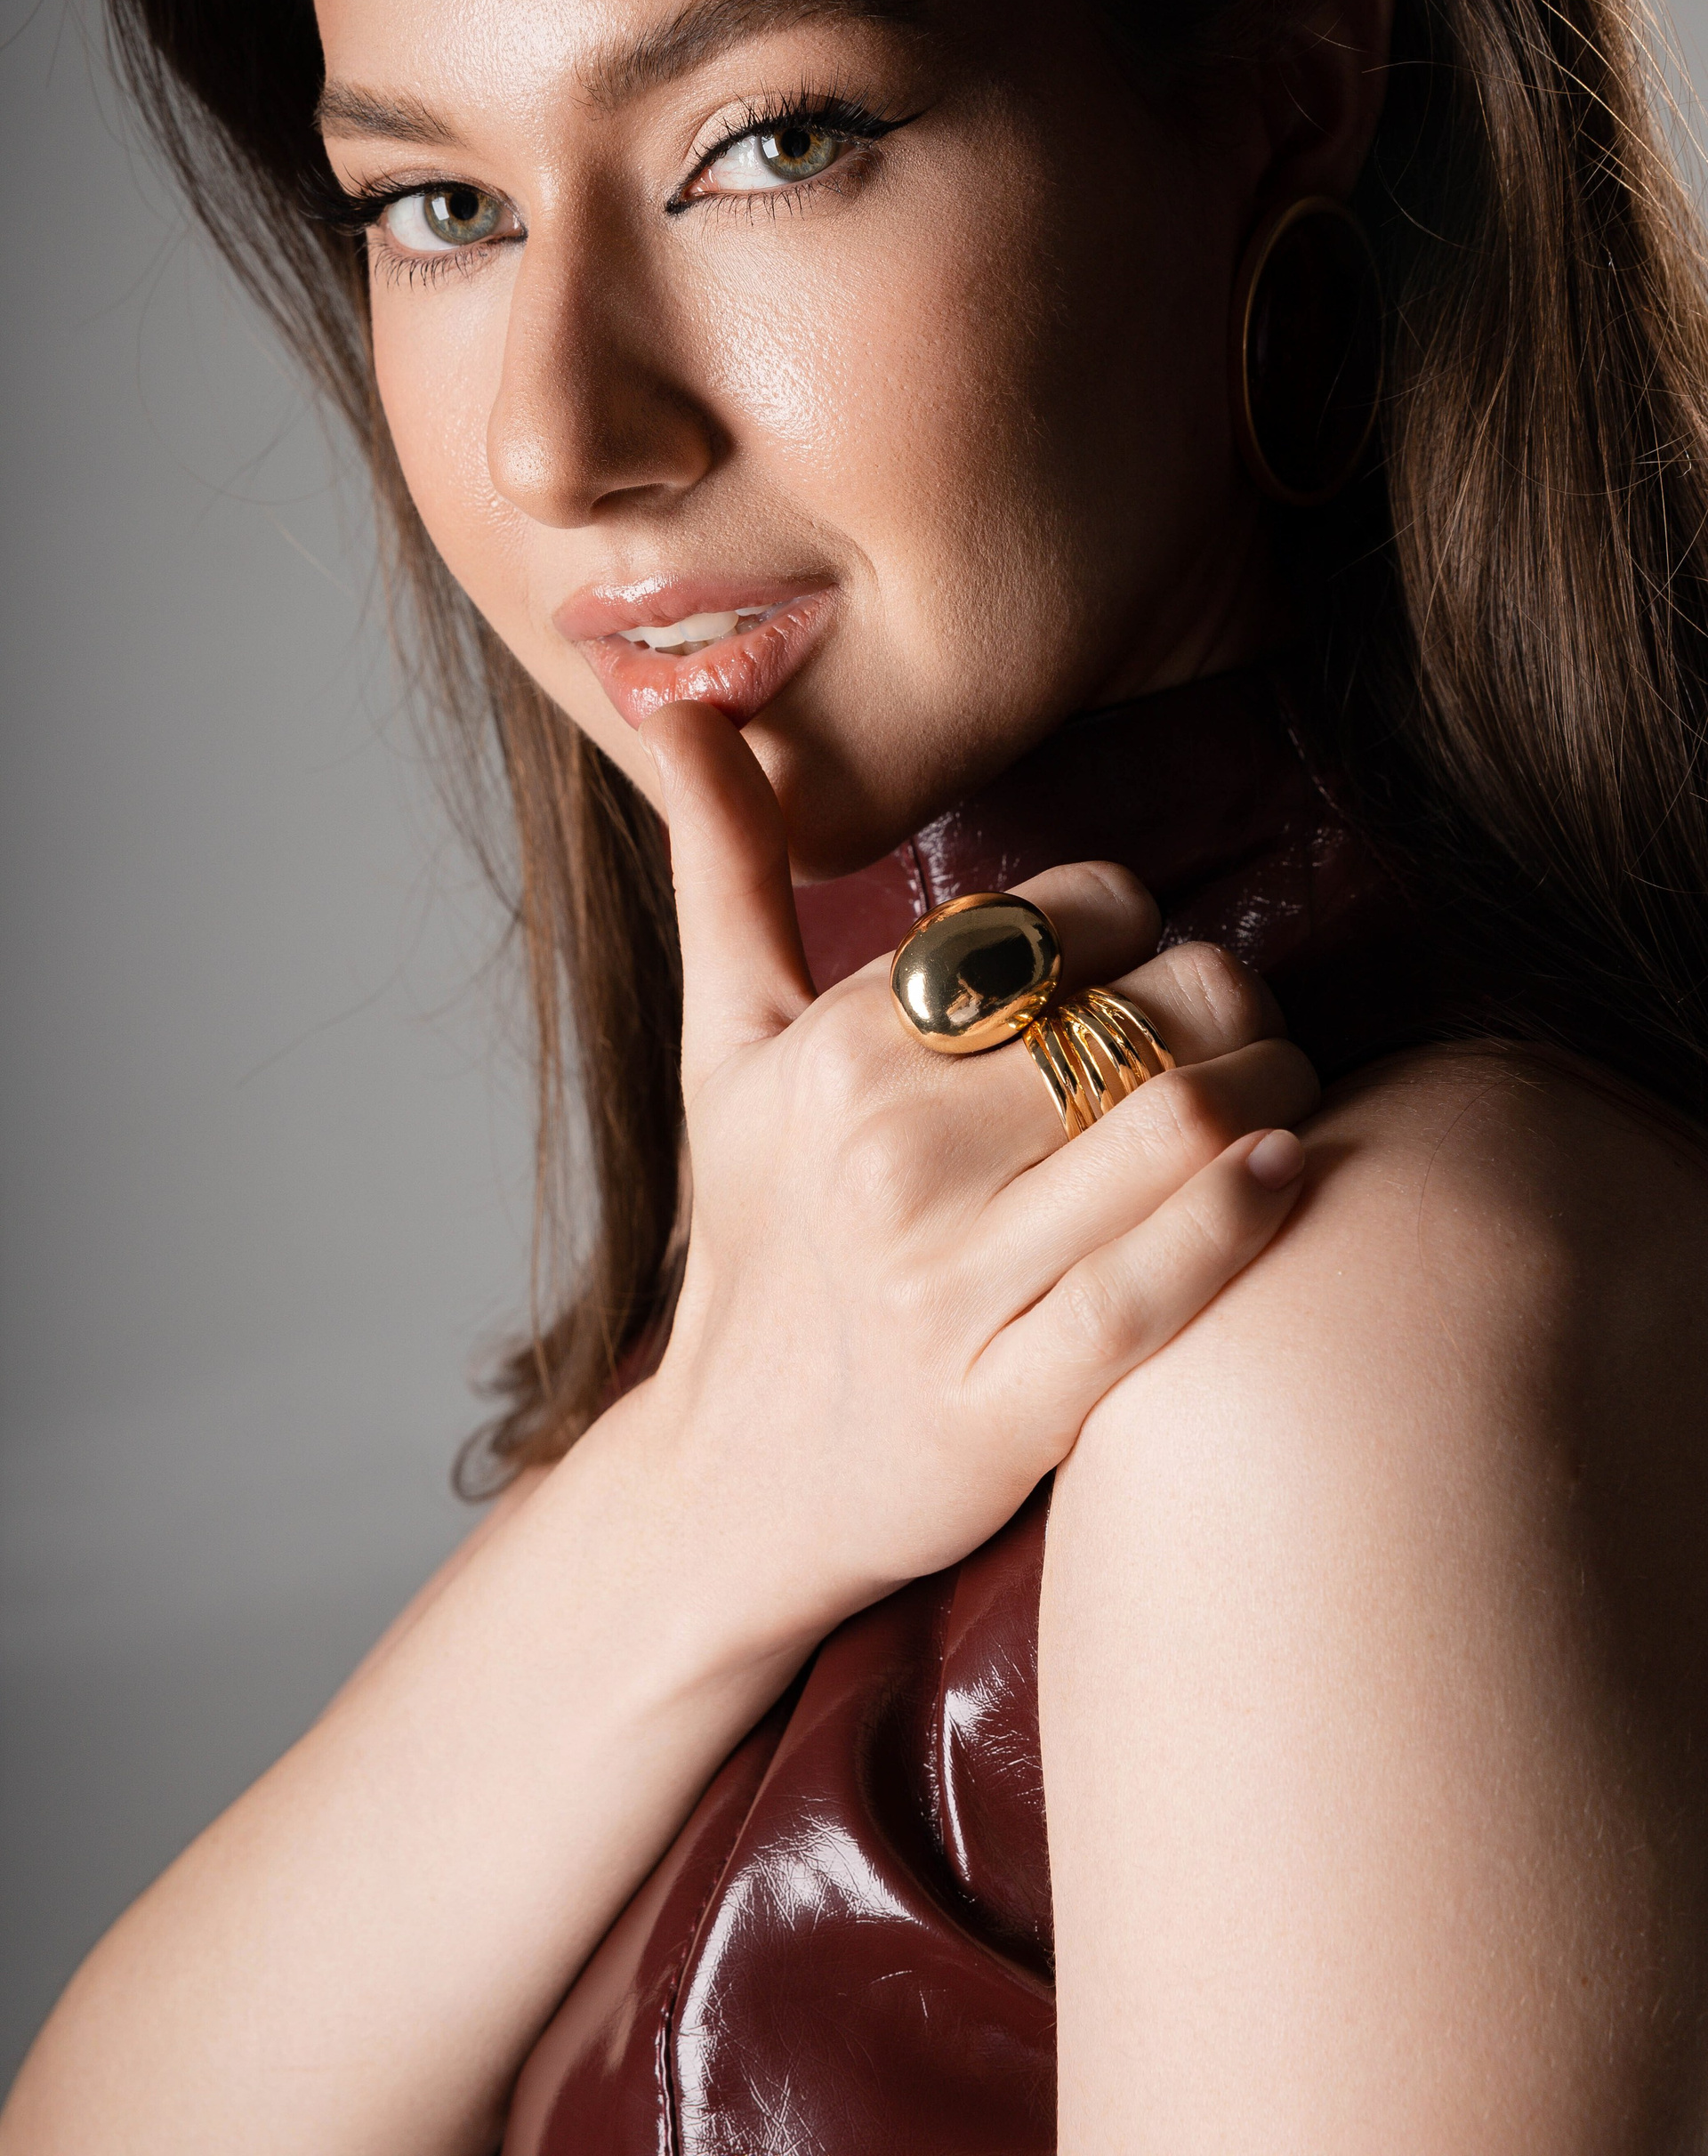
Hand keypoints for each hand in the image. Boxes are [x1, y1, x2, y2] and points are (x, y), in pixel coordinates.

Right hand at [635, 703, 1318, 1656]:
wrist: (723, 1481)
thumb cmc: (755, 1240)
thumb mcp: (719, 1049)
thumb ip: (724, 869)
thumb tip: (687, 703)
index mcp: (836, 1048)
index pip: (1067, 917)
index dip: (1141, 926)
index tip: (1145, 968)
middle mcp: (889, 1152)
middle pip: (1146, 1011)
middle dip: (1234, 1003)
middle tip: (1244, 1032)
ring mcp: (948, 1282)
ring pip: (1177, 1122)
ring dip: (1273, 1089)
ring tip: (1279, 1099)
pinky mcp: (1006, 1403)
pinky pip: (1163, 1280)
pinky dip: (1250, 1209)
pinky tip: (1283, 1173)